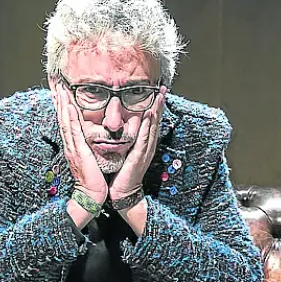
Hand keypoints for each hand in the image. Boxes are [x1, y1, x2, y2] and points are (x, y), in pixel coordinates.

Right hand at [50, 78, 107, 202]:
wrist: (90, 194)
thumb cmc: (93, 179)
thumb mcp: (89, 158)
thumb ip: (88, 147)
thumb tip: (90, 138)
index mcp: (73, 145)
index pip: (66, 121)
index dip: (63, 106)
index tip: (62, 92)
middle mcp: (70, 144)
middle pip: (62, 118)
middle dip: (60, 100)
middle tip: (58, 84)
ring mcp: (72, 147)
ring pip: (65, 121)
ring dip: (63, 104)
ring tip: (61, 89)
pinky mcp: (77, 151)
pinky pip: (73, 131)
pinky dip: (70, 118)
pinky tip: (69, 107)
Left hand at [109, 85, 166, 200]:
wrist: (122, 193)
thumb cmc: (121, 173)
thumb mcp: (123, 151)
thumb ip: (124, 139)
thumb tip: (117, 126)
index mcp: (143, 144)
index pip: (150, 122)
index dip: (155, 106)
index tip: (157, 91)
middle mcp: (147, 146)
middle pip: (155, 121)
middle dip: (159, 104)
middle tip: (163, 88)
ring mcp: (145, 151)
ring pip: (152, 127)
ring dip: (157, 111)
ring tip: (160, 96)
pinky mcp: (139, 157)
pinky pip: (144, 139)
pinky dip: (147, 126)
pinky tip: (149, 115)